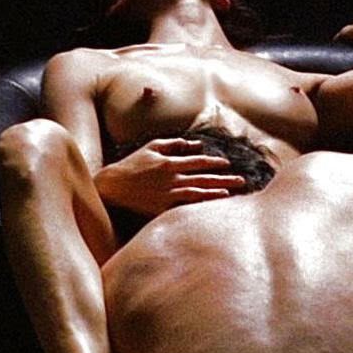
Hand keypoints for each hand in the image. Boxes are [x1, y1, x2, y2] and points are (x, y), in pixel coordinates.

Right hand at [93, 137, 246, 215]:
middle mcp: (171, 178)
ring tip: (231, 193)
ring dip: (216, 192)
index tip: (227, 164)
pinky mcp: (161, 208)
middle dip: (224, 178)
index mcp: (169, 163)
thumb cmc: (131, 165)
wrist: (110, 187)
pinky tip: (211, 206)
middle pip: (203, 178)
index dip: (214, 162)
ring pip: (197, 193)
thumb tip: (197, 144)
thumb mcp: (151, 148)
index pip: (198, 162)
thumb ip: (175, 144)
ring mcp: (166, 194)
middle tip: (242, 181)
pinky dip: (199, 206)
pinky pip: (184, 207)